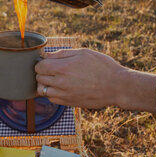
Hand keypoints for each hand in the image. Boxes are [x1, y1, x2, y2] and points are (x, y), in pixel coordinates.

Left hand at [35, 48, 155, 112]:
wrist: (117, 86)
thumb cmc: (102, 66)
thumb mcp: (83, 53)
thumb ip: (62, 53)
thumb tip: (46, 55)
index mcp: (63, 68)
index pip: (38, 67)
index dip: (42, 62)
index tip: (48, 61)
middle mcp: (60, 83)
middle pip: (39, 78)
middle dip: (43, 72)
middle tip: (53, 68)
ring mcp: (64, 95)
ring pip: (42, 91)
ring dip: (45, 84)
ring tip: (55, 79)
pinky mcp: (69, 103)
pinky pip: (52, 99)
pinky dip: (52, 93)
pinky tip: (61, 87)